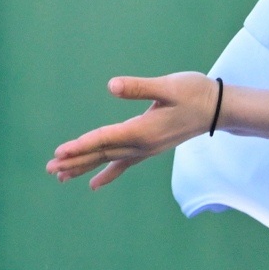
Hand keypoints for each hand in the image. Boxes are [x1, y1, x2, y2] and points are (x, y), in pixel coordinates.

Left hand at [47, 72, 219, 189]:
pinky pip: (123, 164)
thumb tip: (112, 85)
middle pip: (102, 154)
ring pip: (109, 161)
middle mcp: (142, 145)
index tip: (60, 153)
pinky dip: (107, 173)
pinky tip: (93, 184)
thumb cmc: (195, 93)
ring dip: (84, 167)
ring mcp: (146, 150)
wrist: (219, 109)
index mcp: (143, 130)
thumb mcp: (168, 86)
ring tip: (60, 177)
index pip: (105, 139)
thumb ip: (140, 87)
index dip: (81, 146)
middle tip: (49, 169)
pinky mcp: (149, 148)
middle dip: (74, 161)